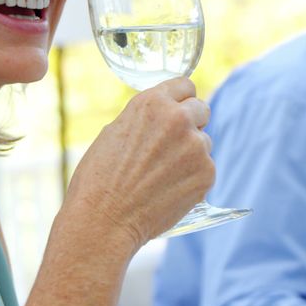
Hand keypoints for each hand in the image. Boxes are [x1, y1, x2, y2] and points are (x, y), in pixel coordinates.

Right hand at [63, 77, 213, 248]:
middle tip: (173, 146)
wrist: (104, 220)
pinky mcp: (207, 173)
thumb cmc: (99, 179)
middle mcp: (178, 118)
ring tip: (162, 176)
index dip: (180, 99)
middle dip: (191, 123)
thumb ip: (145, 119)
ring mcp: (196, 146)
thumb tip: (162, 117)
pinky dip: (193, 179)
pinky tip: (169, 190)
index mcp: (152, 103)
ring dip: (191, 154)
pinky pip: (206, 169)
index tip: (179, 109)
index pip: (185, 85)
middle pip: (201, 109)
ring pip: (204, 142)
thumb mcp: (114, 131)